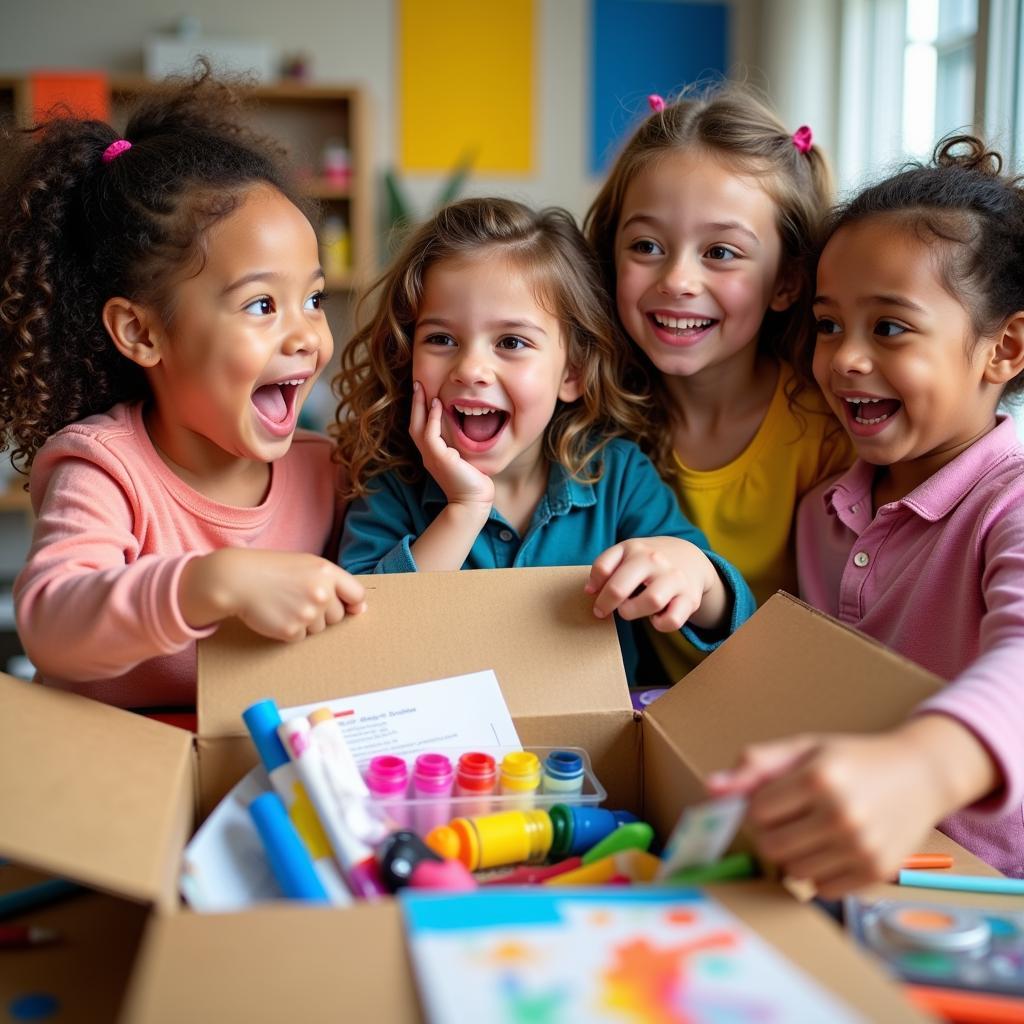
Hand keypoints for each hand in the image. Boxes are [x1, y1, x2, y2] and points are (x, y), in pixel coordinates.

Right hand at [180, 549, 365, 641]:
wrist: (238, 579)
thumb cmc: (274, 571)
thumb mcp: (307, 565)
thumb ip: (334, 582)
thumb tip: (360, 609)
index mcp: (327, 573)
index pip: (357, 595)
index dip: (352, 604)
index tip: (345, 606)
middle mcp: (322, 593)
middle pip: (338, 617)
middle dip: (323, 613)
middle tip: (299, 599)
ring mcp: (307, 613)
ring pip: (319, 629)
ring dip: (306, 622)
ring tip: (286, 605)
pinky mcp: (292, 631)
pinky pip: (301, 638)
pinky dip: (290, 630)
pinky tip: (277, 615)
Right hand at [409, 381, 493, 509]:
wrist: (474, 503)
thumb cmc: (474, 485)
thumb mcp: (466, 461)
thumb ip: (462, 448)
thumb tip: (471, 432)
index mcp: (433, 456)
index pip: (422, 430)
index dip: (421, 412)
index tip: (425, 394)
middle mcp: (428, 456)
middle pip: (414, 425)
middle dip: (415, 404)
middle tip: (417, 384)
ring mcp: (431, 457)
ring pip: (418, 426)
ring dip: (419, 406)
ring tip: (422, 388)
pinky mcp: (438, 457)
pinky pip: (430, 433)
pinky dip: (431, 418)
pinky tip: (436, 404)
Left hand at [584, 536, 726, 631]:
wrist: (691, 558)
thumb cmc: (649, 559)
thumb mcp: (626, 552)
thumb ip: (604, 567)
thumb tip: (589, 591)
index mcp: (635, 550)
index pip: (603, 569)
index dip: (594, 588)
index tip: (595, 597)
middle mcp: (656, 561)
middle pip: (619, 588)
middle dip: (607, 604)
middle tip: (605, 611)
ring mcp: (675, 579)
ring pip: (650, 602)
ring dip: (634, 612)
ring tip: (633, 609)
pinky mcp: (690, 599)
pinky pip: (672, 621)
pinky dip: (660, 624)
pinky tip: (656, 616)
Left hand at [707, 717, 999, 896]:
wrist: (920, 775)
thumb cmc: (853, 759)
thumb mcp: (804, 748)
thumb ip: (754, 765)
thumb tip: (711, 789)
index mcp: (819, 778)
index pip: (756, 811)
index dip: (758, 805)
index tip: (774, 796)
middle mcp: (842, 815)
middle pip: (771, 845)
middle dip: (771, 831)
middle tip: (792, 815)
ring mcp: (861, 847)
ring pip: (793, 871)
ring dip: (794, 854)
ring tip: (813, 830)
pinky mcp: (876, 873)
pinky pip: (820, 888)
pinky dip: (818, 873)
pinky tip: (833, 848)